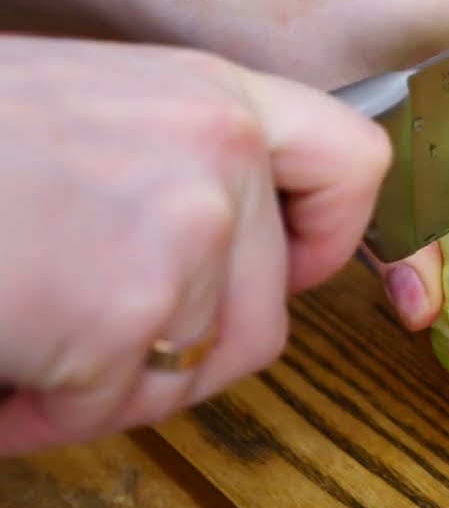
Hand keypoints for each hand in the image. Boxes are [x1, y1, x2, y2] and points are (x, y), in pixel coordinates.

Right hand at [0, 35, 389, 456]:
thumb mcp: (95, 108)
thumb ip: (180, 162)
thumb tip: (235, 241)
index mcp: (215, 95)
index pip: (354, 163)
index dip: (332, 237)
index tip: (289, 269)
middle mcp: (220, 155)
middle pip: (266, 315)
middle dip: (181, 353)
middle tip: (97, 338)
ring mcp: (184, 235)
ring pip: (190, 372)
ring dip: (108, 383)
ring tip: (31, 334)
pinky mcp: (126, 314)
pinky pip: (110, 408)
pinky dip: (46, 412)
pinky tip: (2, 364)